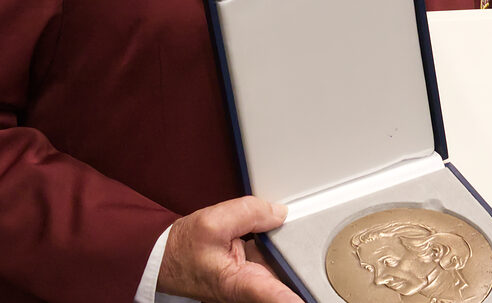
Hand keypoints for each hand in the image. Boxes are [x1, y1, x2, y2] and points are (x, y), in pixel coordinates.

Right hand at [158, 196, 301, 302]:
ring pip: (280, 266)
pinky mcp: (251, 277)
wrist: (164, 257)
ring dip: (284, 250)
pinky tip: (264, 234)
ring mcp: (251, 284)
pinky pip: (271, 260)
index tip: (312, 299)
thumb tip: (279, 213)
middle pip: (286, 275)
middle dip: (298, 259)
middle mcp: (249, 289)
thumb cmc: (181, 249)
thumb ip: (250, 213)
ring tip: (270, 236)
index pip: (275, 296)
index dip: (294, 298)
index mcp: (240, 283)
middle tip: (305, 245)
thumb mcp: (213, 222)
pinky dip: (273, 247)